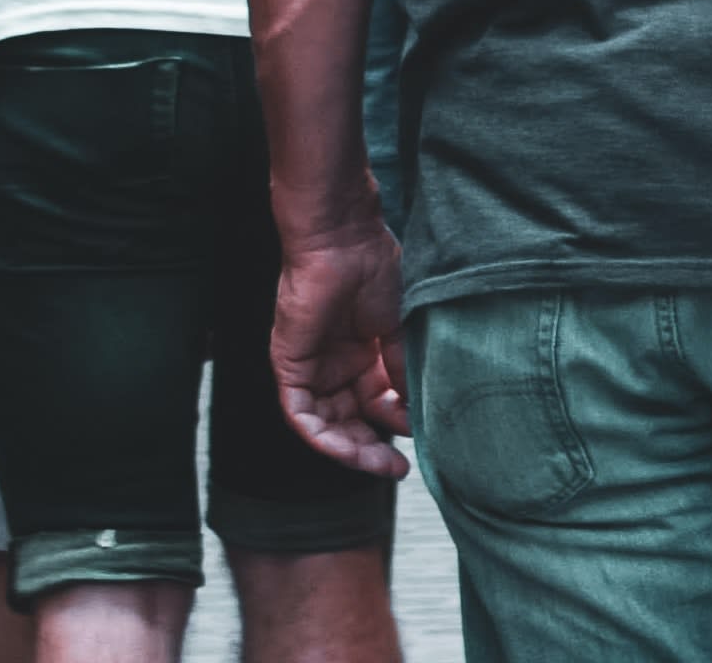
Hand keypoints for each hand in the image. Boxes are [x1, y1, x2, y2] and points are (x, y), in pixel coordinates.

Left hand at [266, 215, 412, 478]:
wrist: (343, 241)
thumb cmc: (374, 269)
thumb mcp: (398, 329)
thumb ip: (403, 371)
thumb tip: (416, 412)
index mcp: (362, 352)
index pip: (375, 403)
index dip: (396, 424)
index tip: (422, 437)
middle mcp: (335, 364)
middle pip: (350, 420)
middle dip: (373, 448)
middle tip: (397, 469)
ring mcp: (312, 367)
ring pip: (327, 425)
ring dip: (352, 449)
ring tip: (380, 465)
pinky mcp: (290, 367)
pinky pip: (302, 415)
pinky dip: (324, 438)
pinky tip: (350, 450)